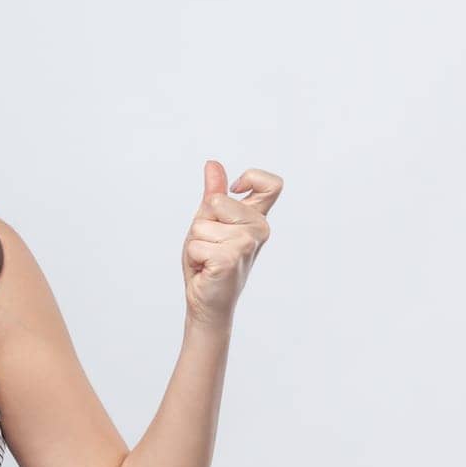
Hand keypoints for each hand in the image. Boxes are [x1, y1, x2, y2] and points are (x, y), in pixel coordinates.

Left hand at [182, 161, 281, 329]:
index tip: (235, 189)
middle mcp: (258, 229)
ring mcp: (247, 243)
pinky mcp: (231, 258)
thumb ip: (213, 194)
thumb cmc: (209, 262)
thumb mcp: (209, 222)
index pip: (272, 184)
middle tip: (209, 244)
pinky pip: (196, 244)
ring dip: (195, 243)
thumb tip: (213, 165)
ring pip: (201, 225)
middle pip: (216, 201)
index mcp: (256, 217)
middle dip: (201, 222)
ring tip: (207, 258)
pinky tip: (206, 269)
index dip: (252, 177)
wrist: (207, 301)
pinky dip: (193, 257)